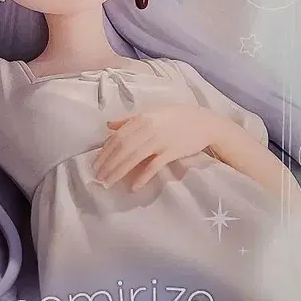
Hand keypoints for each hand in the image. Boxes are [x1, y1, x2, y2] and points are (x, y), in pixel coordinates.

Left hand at [91, 105, 222, 190]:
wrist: (205, 123)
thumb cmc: (177, 117)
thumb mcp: (152, 113)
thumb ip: (130, 120)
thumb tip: (108, 125)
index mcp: (142, 118)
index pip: (118, 137)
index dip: (105, 152)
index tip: (95, 164)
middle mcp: (148, 128)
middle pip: (122, 148)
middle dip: (108, 164)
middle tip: (97, 178)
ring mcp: (160, 140)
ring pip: (133, 157)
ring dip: (118, 172)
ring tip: (108, 183)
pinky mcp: (172, 152)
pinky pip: (153, 166)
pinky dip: (142, 177)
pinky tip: (133, 187)